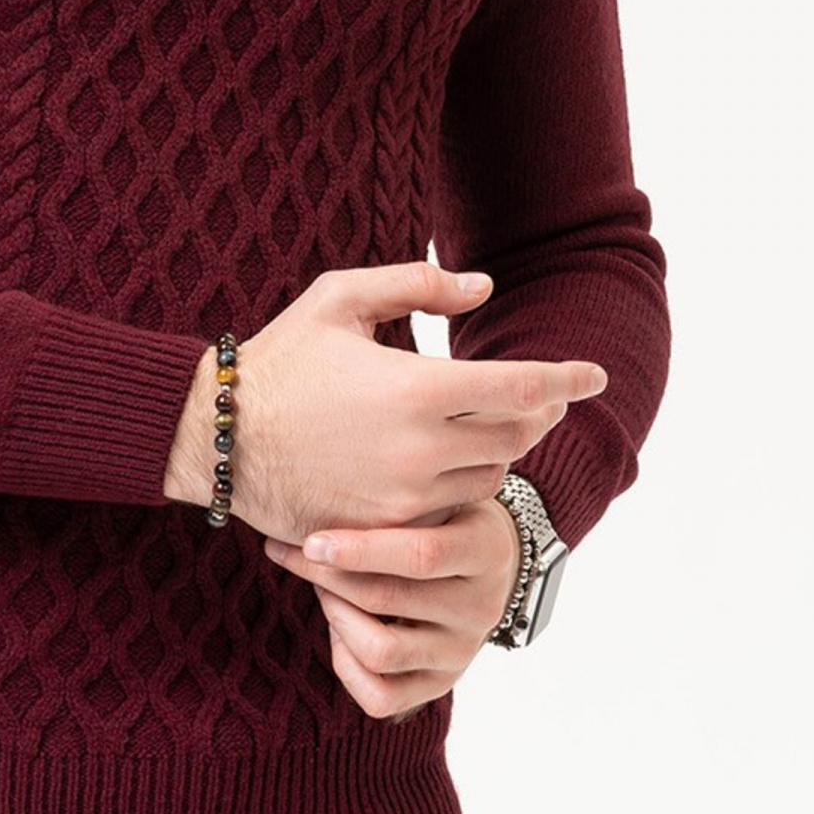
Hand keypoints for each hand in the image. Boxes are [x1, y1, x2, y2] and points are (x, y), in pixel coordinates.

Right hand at [159, 258, 605, 534]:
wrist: (217, 437)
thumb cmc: (280, 358)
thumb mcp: (340, 297)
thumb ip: (417, 285)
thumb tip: (482, 287)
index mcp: (419, 389)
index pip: (524, 386)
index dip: (569, 378)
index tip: (596, 374)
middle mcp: (422, 451)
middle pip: (516, 435)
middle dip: (537, 412)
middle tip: (540, 395)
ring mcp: (405, 497)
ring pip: (488, 477)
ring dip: (496, 449)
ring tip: (480, 425)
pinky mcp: (384, 528)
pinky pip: (448, 510)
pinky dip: (459, 485)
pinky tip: (443, 462)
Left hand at [261, 496, 523, 721]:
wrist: (494, 564)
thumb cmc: (449, 517)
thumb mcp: (443, 493)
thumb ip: (404, 492)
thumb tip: (321, 484)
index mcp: (485, 550)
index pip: (421, 554)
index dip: (360, 550)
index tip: (311, 540)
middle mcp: (481, 607)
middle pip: (388, 599)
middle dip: (328, 576)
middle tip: (298, 553)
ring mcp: (463, 652)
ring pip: (381, 651)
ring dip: (336, 616)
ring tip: (323, 588)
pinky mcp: (442, 685)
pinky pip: (381, 697)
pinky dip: (346, 666)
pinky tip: (338, 630)